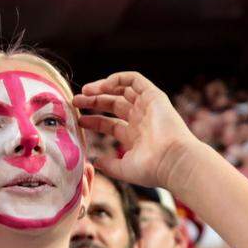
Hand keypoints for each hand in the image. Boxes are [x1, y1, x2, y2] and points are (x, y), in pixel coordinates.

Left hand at [73, 72, 198, 188]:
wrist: (172, 160)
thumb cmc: (151, 169)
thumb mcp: (124, 169)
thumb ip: (109, 165)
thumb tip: (95, 161)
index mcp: (134, 136)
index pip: (109, 124)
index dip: (93, 120)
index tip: (78, 119)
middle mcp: (141, 120)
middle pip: (113, 104)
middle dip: (93, 101)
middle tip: (75, 101)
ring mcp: (148, 107)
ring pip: (122, 90)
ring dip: (103, 87)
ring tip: (85, 91)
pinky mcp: (154, 96)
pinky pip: (135, 79)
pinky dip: (118, 78)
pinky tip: (103, 85)